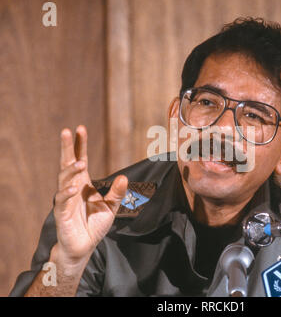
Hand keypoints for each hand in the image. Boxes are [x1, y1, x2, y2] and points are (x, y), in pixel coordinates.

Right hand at [53, 125, 127, 263]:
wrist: (84, 246)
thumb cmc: (94, 224)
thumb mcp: (110, 207)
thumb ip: (116, 193)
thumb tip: (124, 177)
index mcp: (83, 182)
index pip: (81, 159)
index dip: (80, 145)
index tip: (80, 129)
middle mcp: (72, 187)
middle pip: (67, 163)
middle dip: (67, 148)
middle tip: (67, 131)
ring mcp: (65, 199)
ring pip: (64, 179)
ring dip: (70, 170)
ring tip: (78, 162)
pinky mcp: (62, 214)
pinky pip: (62, 201)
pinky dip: (67, 194)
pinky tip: (73, 189)